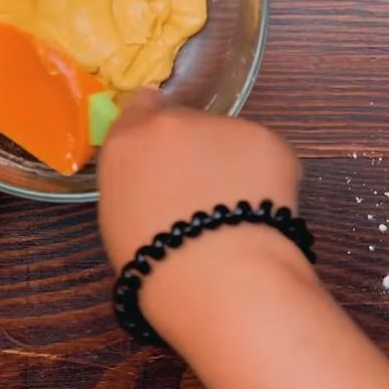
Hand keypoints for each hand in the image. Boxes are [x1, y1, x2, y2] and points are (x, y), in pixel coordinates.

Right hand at [98, 88, 301, 271]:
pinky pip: (265, 155)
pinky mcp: (266, 139)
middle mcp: (170, 123)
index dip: (156, 130)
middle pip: (186, 124)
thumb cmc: (158, 270)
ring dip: (231, 165)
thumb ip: (136, 184)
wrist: (222, 281)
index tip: (167, 153)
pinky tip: (264, 215)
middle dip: (195, 151)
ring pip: (227, 141)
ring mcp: (220, 126)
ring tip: (238, 216)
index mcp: (127, 143)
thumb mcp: (121, 221)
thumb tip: (158, 183)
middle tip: (204, 197)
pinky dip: (268, 179)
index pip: (140, 107)